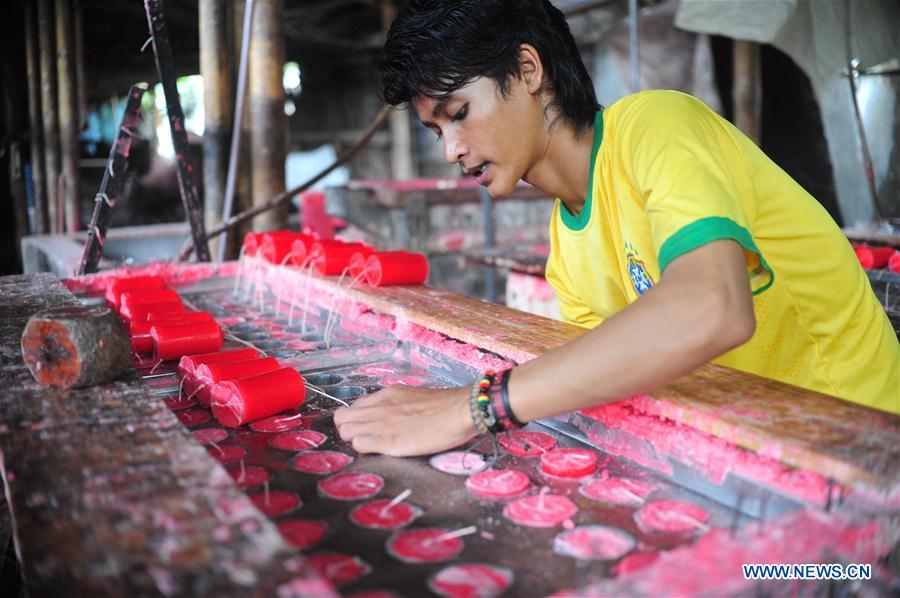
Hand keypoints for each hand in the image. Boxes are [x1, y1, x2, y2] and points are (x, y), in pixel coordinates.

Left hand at [333, 385, 476, 456]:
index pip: (355, 406)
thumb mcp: (415, 396)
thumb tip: (395, 415)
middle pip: (343, 418)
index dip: (358, 419)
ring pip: (346, 431)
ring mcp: (382, 423)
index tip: (367, 427)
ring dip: (355, 440)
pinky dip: (364, 449)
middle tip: (365, 439)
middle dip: (349, 429)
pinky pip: (359, 445)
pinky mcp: (388, 441)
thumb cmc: (446, 406)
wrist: (460, 410)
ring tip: (373, 446)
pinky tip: (379, 451)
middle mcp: (379, 406)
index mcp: (387, 394)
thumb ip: (399, 404)